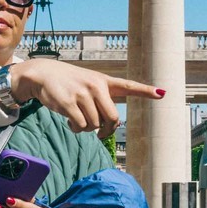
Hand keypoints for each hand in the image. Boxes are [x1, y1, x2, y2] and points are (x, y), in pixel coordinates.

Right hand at [8, 60, 162, 138]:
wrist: (43, 74)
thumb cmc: (70, 84)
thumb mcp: (89, 84)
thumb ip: (102, 101)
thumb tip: (109, 127)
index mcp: (104, 81)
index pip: (129, 86)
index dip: (146, 91)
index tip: (163, 93)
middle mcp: (96, 86)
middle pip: (113, 118)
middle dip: (107, 130)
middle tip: (100, 133)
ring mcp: (82, 94)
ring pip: (95, 125)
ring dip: (87, 128)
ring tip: (78, 118)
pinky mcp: (68, 103)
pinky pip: (80, 126)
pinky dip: (76, 129)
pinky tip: (70, 121)